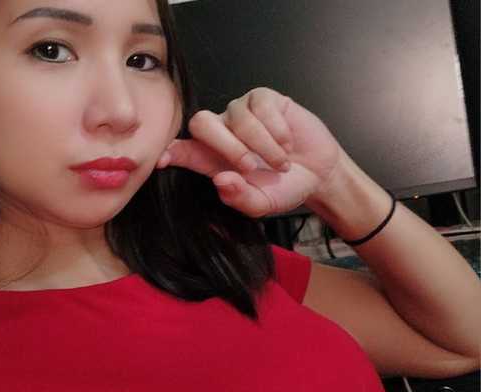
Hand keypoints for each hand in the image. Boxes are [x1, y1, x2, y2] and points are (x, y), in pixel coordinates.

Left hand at [156, 87, 346, 217]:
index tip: (161, 159)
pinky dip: (277, 130)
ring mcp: (240, 112)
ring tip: (280, 162)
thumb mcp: (262, 204)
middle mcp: (221, 132)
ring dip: (262, 145)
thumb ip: (240, 198)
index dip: (171, 152)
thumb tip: (221, 182)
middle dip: (226, 147)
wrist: (318, 173)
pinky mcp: (263, 99)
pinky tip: (287, 143)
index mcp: (212, 160)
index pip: (184, 150)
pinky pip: (261, 106)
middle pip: (201, 123)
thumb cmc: (283, 187)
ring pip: (237, 118)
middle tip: (250, 167)